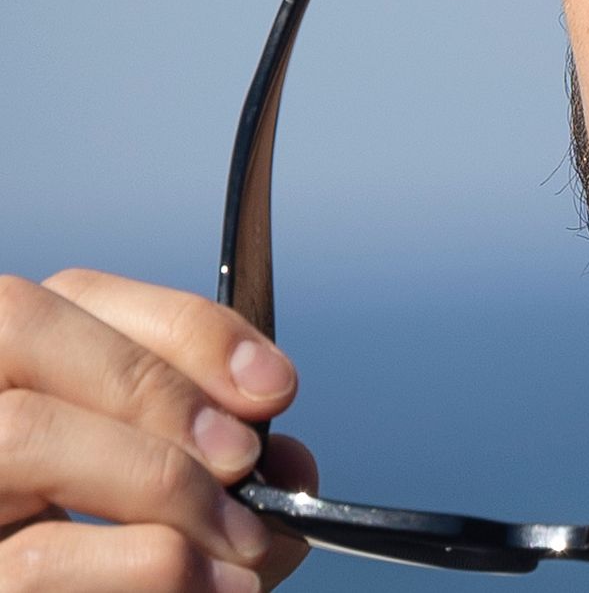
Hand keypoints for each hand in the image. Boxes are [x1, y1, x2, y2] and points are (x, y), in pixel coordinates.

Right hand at [0, 269, 315, 591]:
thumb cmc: (116, 581)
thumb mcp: (179, 514)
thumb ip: (226, 474)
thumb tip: (290, 464)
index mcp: (6, 385)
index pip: (70, 295)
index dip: (185, 327)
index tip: (274, 388)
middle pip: (22, 326)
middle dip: (158, 386)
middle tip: (247, 461)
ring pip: (22, 433)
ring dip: (161, 482)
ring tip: (242, 543)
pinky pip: (34, 560)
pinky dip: (149, 566)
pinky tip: (216, 591)